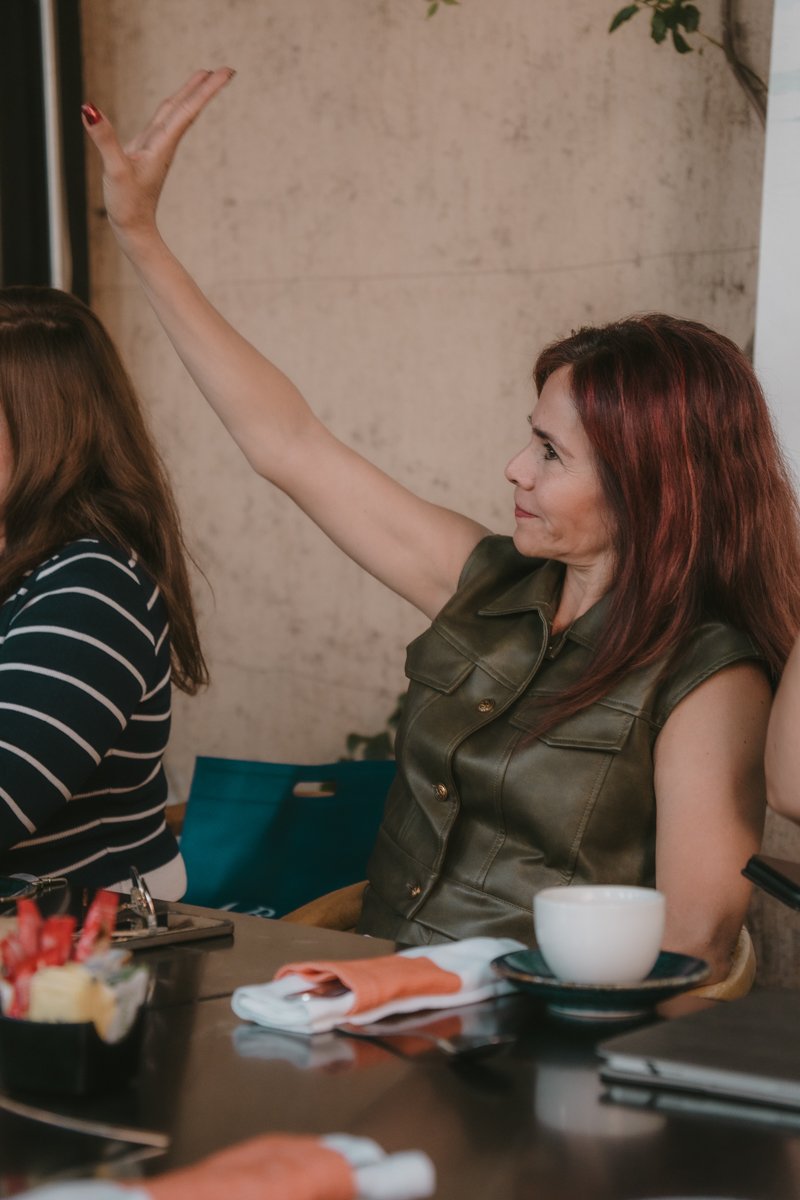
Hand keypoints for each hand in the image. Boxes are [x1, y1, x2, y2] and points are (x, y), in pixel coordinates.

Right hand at [81, 67, 234, 243]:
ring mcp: (156, 149)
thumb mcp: (114, 171)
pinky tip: (171, 106)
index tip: (227, 72)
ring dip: (190, 95)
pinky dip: (171, 108)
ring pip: (176, 114)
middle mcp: (163, 144)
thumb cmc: (127, 205)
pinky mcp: (146, 155)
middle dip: (204, 87)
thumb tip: (89, 110)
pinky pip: (163, 124)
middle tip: (226, 69)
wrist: (134, 231)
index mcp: (162, 144)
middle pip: (186, 108)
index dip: (206, 89)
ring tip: (203, 78)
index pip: (187, 109)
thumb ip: (104, 140)